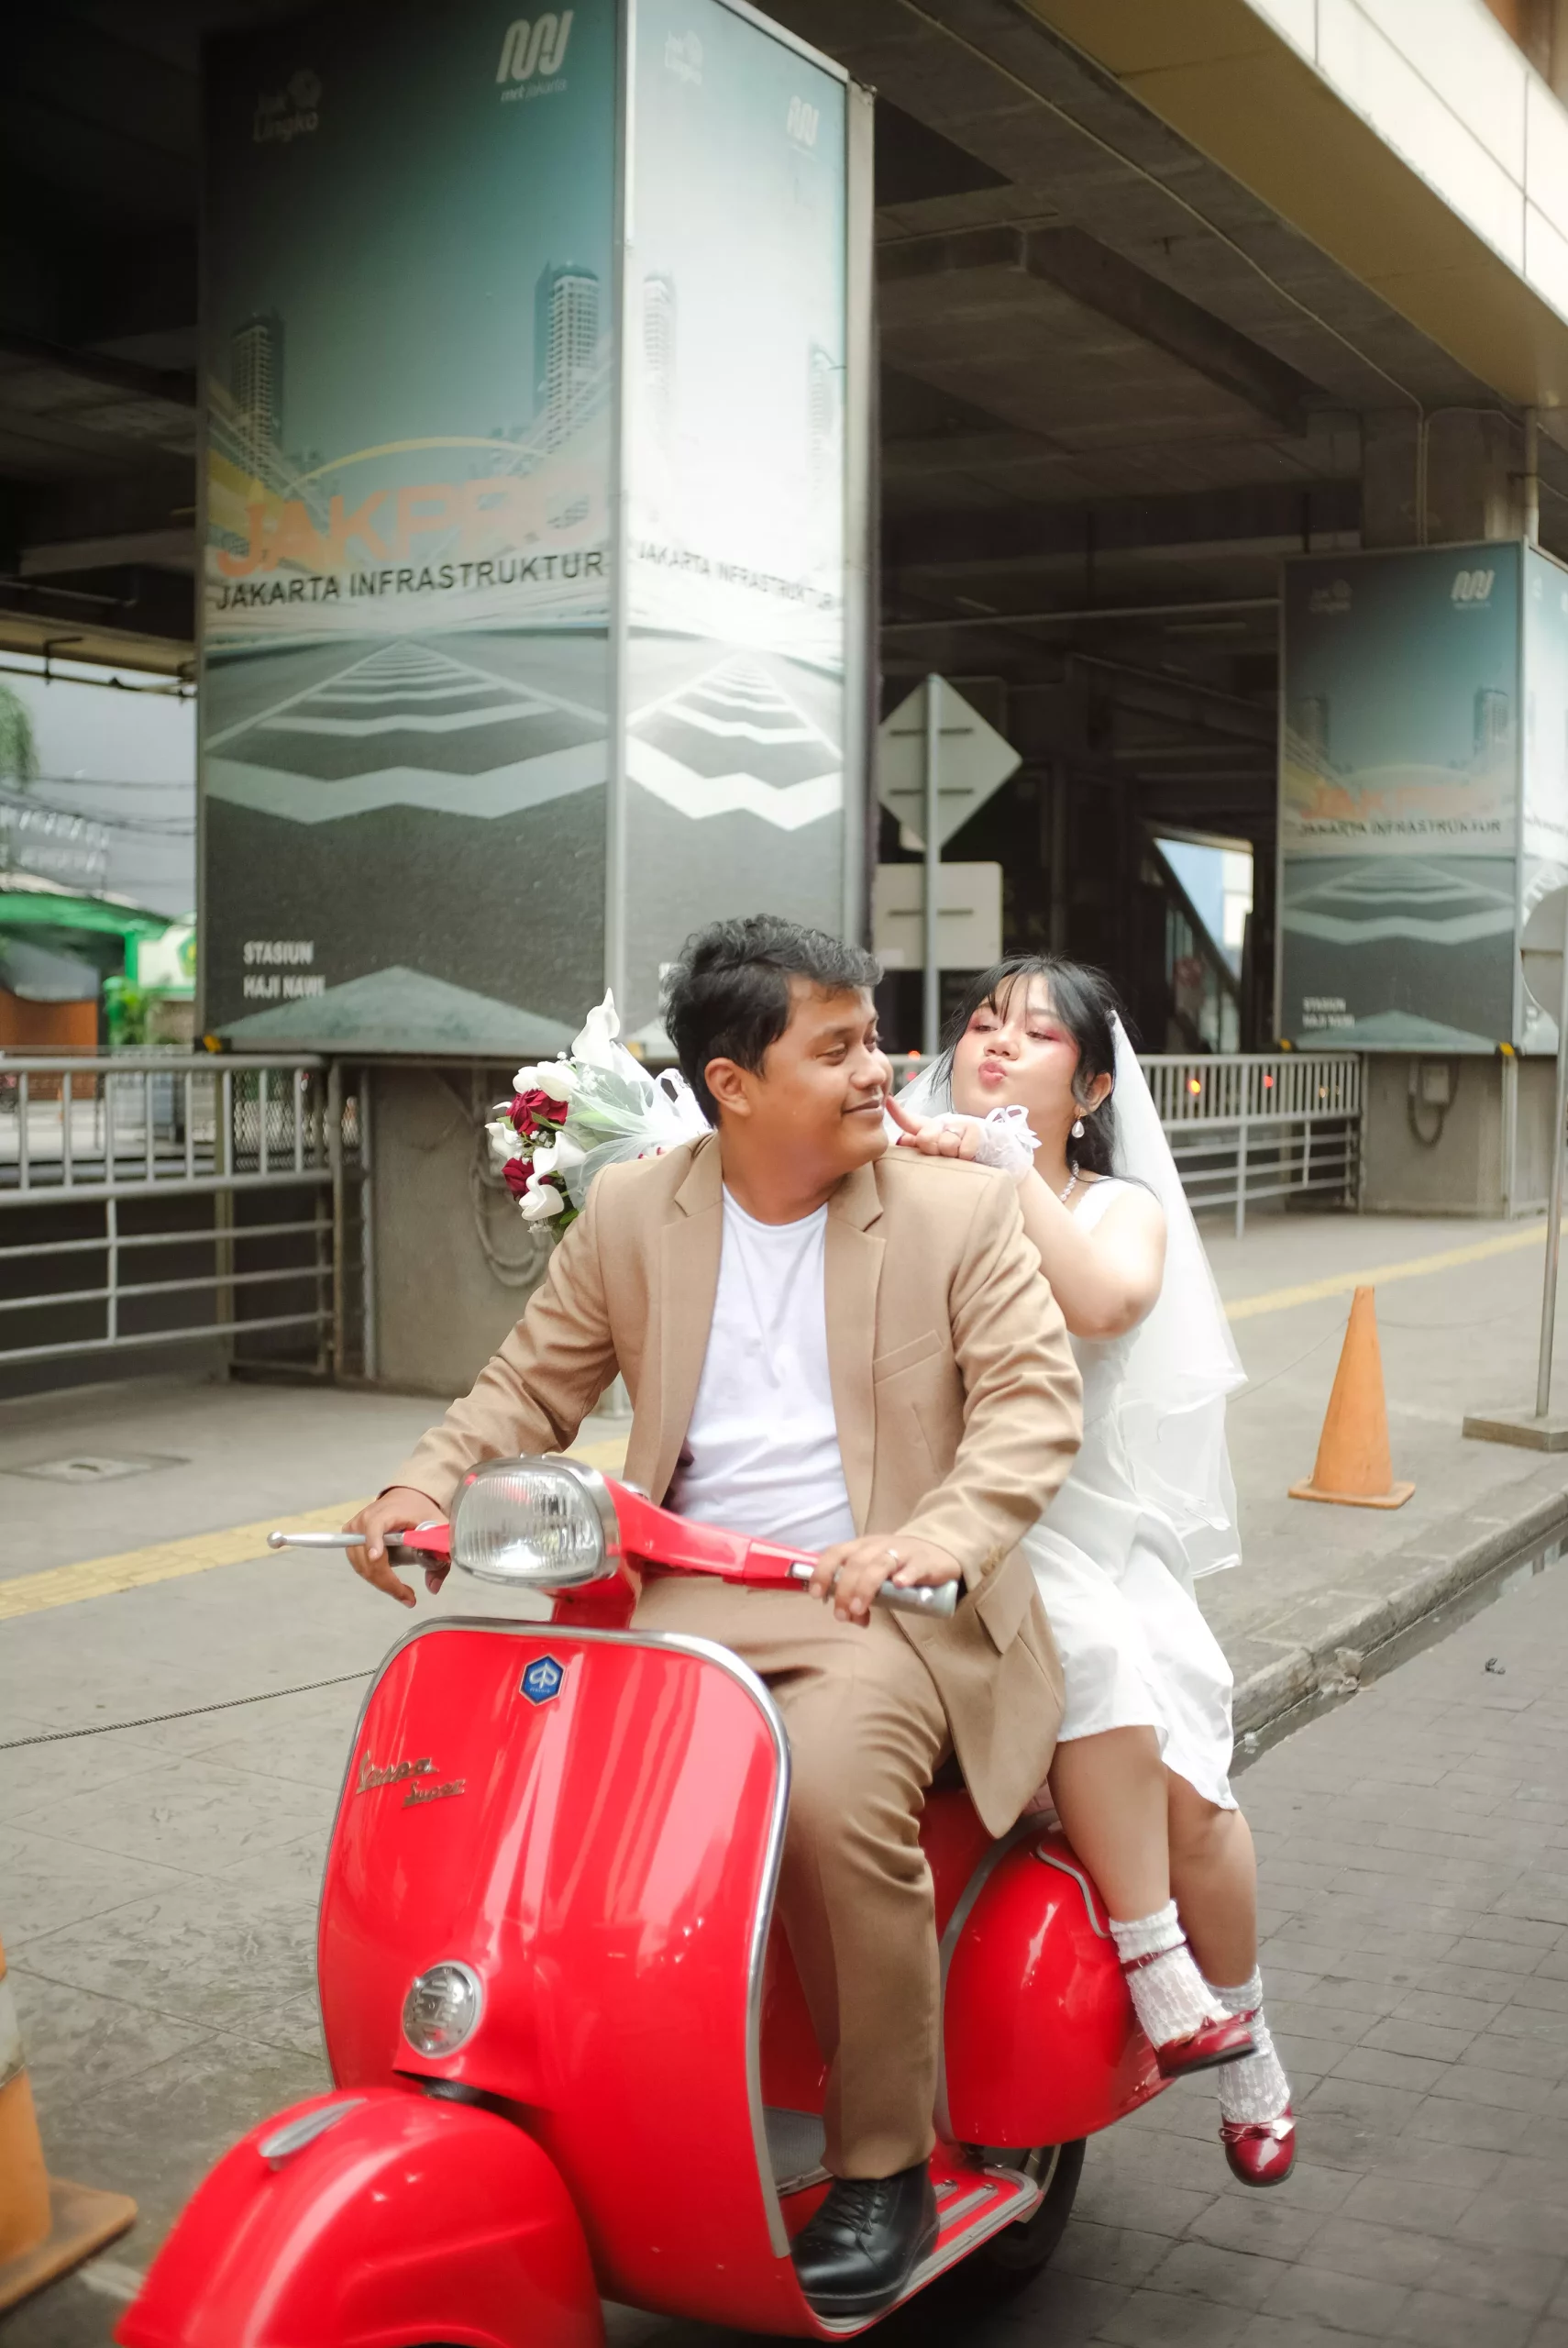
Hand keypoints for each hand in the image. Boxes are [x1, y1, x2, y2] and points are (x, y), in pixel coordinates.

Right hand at [344, 1487, 446, 1607]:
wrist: (404, 1498)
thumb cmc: (419, 1510)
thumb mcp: (436, 1524)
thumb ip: (439, 1551)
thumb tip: (433, 1587)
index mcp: (385, 1512)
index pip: (374, 1527)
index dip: (375, 1541)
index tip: (377, 1557)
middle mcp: (363, 1521)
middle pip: (369, 1557)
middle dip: (388, 1582)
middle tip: (409, 1598)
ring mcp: (353, 1531)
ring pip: (363, 1567)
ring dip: (383, 1583)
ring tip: (405, 1594)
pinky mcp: (350, 1540)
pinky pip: (360, 1565)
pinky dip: (376, 1577)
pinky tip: (392, 1584)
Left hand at [809, 1532, 963, 1624]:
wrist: (937, 1550)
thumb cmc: (899, 1565)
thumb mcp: (876, 1577)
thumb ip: (861, 1596)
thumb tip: (851, 1618)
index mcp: (862, 1547)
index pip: (836, 1553)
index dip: (823, 1571)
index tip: (816, 1594)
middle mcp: (878, 1546)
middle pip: (856, 1563)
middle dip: (844, 1590)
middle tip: (841, 1615)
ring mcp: (902, 1552)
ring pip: (880, 1565)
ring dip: (866, 1587)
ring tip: (859, 1609)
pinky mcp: (924, 1561)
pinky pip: (913, 1567)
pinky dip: (905, 1575)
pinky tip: (899, 1586)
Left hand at [885, 1094, 979, 1160]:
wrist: (990, 1152)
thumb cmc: (958, 1154)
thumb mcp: (936, 1151)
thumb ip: (917, 1145)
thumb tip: (901, 1140)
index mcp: (929, 1129)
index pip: (909, 1121)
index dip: (897, 1112)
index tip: (887, 1101)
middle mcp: (943, 1123)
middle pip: (925, 1137)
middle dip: (933, 1148)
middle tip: (943, 1153)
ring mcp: (959, 1124)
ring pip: (946, 1144)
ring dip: (951, 1154)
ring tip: (957, 1156)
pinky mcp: (976, 1130)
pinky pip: (963, 1151)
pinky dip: (965, 1157)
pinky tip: (969, 1156)